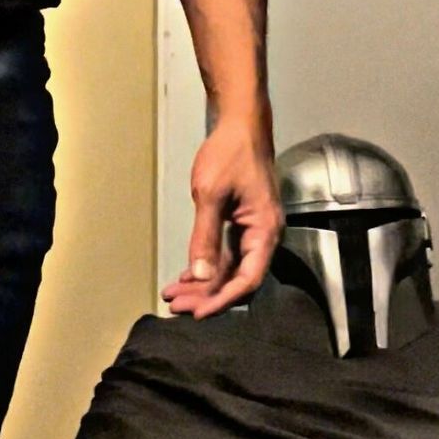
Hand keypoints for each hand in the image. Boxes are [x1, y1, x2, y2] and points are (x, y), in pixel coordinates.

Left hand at [162, 114, 281, 319]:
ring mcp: (253, 231)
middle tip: (175, 306)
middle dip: (207, 295)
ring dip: (203, 283)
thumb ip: (205, 238)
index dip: (223, 299)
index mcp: (264, 231)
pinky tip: (185, 277)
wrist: (240, 125)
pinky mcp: (241, 224)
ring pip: (229, 269)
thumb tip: (199, 275)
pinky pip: (226, 255)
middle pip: (238, 279)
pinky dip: (206, 266)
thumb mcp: (211, 195)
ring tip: (174, 296)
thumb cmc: (230, 154)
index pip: (247, 279)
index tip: (197, 312)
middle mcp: (263, 236)